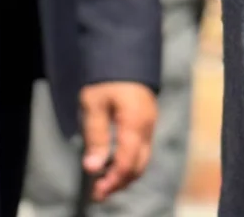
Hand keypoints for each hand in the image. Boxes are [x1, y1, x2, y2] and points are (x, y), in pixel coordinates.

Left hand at [80, 81, 156, 201]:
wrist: (124, 51)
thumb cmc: (106, 76)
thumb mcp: (93, 103)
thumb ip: (96, 136)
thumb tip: (93, 169)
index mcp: (135, 123)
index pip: (128, 163)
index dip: (113, 180)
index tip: (96, 191)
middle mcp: (148, 126)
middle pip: (138, 166)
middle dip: (119, 182)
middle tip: (98, 192)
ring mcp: (150, 123)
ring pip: (142, 159)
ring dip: (124, 173)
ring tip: (103, 181)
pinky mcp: (148, 120)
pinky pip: (142, 148)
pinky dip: (129, 161)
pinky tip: (113, 162)